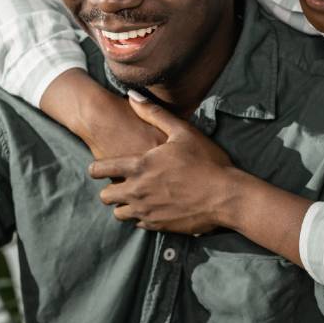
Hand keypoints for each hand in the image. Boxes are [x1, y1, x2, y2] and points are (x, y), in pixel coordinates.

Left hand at [89, 93, 235, 233]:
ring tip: (136, 197)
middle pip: (104, 196)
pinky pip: (138, 225)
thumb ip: (154, 113)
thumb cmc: (207, 161)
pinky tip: (153, 207)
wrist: (227, 197)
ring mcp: (147, 212)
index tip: (98, 168)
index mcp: (139, 166)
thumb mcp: (182, 132)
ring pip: (118, 214)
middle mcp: (137, 191)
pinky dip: (141, 216)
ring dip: (123, 205)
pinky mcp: (158, 226)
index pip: (100, 170)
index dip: (96, 169)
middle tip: (120, 183)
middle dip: (109, 189)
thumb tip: (131, 96)